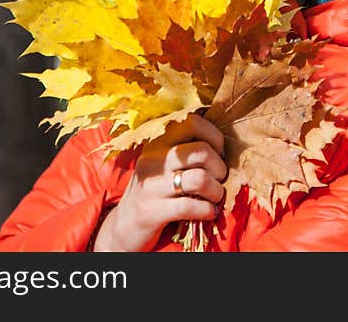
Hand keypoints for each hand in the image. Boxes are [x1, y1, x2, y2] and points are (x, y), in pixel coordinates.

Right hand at [92, 113, 226, 251]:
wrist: (124, 226)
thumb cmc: (153, 191)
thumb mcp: (163, 164)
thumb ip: (186, 149)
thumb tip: (222, 146)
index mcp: (157, 142)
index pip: (192, 123)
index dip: (215, 137)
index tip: (218, 153)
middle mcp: (153, 159)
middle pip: (202, 151)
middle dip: (219, 167)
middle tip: (218, 179)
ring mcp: (151, 185)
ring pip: (200, 179)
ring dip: (216, 191)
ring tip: (214, 197)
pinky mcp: (152, 211)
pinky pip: (191, 207)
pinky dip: (208, 210)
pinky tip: (209, 212)